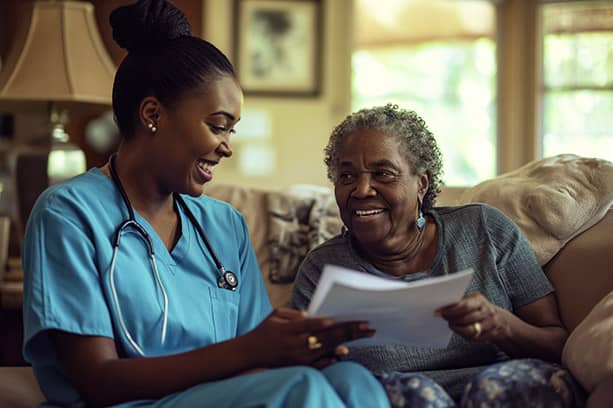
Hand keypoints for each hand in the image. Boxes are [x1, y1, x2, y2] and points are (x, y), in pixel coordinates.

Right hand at [243, 308, 374, 367]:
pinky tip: (345, 352)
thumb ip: (295, 314)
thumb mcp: (276, 315)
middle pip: (328, 336)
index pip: (315, 324)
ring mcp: (300, 357)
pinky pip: (321, 362)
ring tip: (365, 334)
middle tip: (368, 325)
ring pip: (328, 348)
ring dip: (348, 341)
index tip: (346, 318)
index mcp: (291, 329)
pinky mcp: (301, 366)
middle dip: (350, 330)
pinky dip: (333, 358)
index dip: (331, 322)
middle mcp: (297, 344)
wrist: (249, 355)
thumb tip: (316, 316)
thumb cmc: (264, 331)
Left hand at [435, 292, 510, 341]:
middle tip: (444, 318)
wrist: (503, 321)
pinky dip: (466, 336)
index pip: (464, 306)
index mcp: (480, 301)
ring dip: (458, 329)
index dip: (450, 310)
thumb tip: (442, 307)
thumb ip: (461, 303)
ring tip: (452, 325)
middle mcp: (487, 311)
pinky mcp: (493, 335)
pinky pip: (476, 338)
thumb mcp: (474, 301)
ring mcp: (491, 324)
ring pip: (471, 330)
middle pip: (466, 318)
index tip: (439, 311)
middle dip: (452, 319)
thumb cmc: (482, 310)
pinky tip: (461, 331)